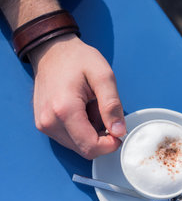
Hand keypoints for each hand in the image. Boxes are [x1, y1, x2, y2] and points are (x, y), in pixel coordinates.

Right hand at [29, 34, 125, 158]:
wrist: (52, 50)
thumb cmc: (78, 59)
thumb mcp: (103, 76)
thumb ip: (112, 105)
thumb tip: (119, 132)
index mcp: (64, 110)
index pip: (90, 146)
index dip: (110, 145)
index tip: (119, 131)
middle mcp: (49, 122)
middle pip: (84, 149)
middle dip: (101, 137)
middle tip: (104, 112)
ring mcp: (44, 125)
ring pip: (77, 146)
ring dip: (91, 133)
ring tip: (91, 108)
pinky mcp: (43, 125)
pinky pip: (69, 139)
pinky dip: (81, 129)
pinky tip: (82, 110)